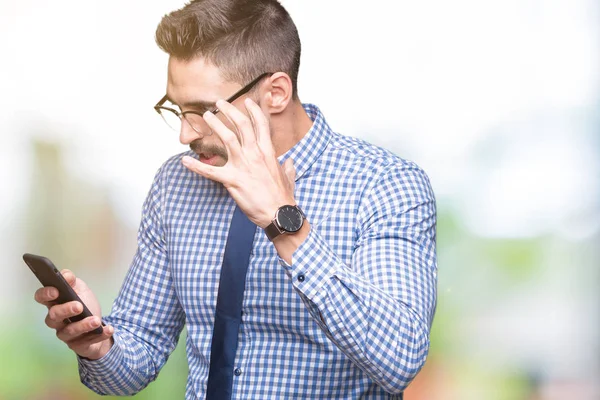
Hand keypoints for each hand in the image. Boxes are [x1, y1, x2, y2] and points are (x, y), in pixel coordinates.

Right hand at [34, 269, 113, 359]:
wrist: (99, 325)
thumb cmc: (85, 305)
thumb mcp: (81, 289)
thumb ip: (72, 281)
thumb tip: (66, 276)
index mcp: (55, 303)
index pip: (41, 298)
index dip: (45, 294)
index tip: (56, 291)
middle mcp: (56, 320)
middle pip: (53, 316)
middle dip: (65, 310)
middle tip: (79, 306)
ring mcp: (65, 334)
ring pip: (69, 331)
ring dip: (84, 325)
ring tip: (96, 320)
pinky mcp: (77, 345)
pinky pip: (86, 342)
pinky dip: (99, 335)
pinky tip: (108, 329)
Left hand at [181, 98, 295, 226]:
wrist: (279, 213)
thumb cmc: (283, 197)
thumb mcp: (289, 178)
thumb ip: (288, 167)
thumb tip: (290, 162)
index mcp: (268, 152)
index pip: (261, 124)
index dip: (254, 110)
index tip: (247, 101)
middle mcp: (255, 154)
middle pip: (242, 125)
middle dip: (230, 110)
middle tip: (219, 103)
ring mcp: (243, 166)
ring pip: (228, 139)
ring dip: (216, 125)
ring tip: (206, 116)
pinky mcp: (232, 180)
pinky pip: (211, 172)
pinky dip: (196, 166)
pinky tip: (184, 161)